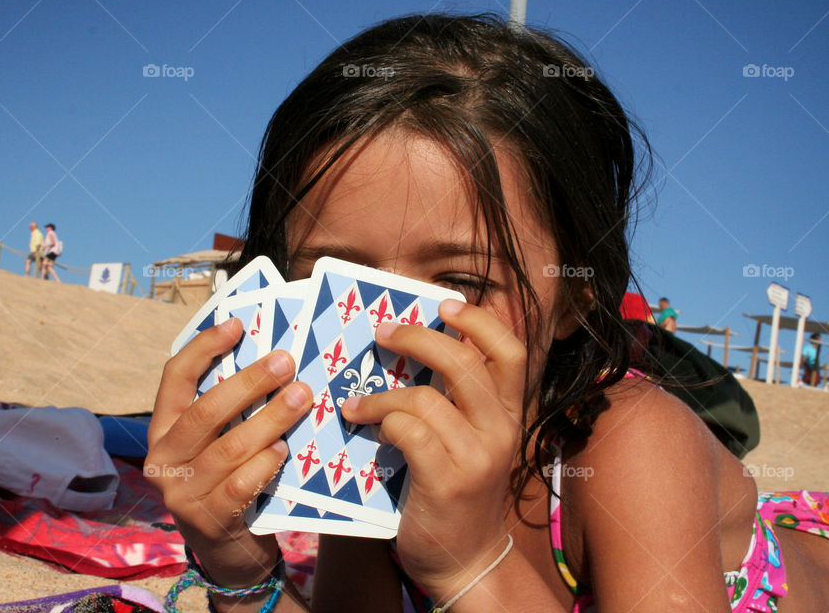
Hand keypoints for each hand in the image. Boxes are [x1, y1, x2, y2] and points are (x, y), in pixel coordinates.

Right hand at [146, 318, 312, 587]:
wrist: (232, 556)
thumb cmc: (230, 483)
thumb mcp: (220, 444)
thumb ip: (231, 411)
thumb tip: (271, 358)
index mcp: (163, 430)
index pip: (173, 378)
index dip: (203, 347)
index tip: (237, 325)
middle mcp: (163, 460)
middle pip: (204, 411)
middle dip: (248, 383)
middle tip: (286, 362)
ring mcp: (181, 494)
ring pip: (227, 448)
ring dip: (268, 420)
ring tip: (300, 398)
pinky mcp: (207, 521)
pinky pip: (239, 485)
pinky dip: (264, 464)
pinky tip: (284, 450)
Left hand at [340, 299, 525, 600]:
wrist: (465, 560)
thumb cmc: (456, 491)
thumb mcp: (470, 441)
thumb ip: (456, 400)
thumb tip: (414, 346)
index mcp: (510, 415)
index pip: (510, 352)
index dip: (479, 322)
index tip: (444, 305)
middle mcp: (501, 432)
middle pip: (464, 363)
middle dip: (417, 338)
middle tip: (382, 333)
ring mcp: (477, 458)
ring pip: (426, 398)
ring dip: (381, 394)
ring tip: (356, 402)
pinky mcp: (448, 483)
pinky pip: (408, 431)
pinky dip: (381, 422)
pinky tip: (365, 428)